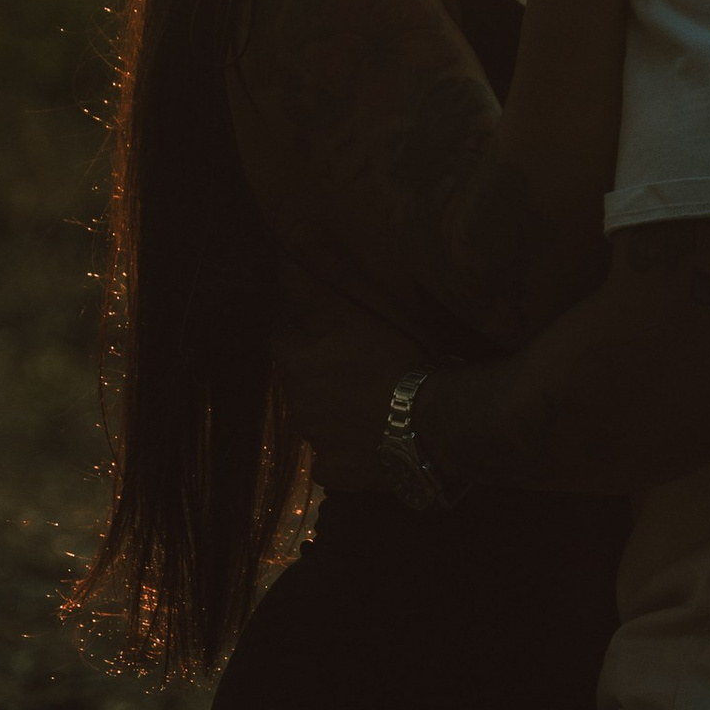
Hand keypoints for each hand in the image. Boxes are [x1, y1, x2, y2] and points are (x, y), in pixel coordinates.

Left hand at [274, 287, 428, 494]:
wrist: (430, 425)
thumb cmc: (394, 361)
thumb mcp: (354, 313)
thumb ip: (315, 281)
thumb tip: (288, 236)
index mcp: (297, 362)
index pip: (279, 334)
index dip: (295, 324)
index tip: (316, 320)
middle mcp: (297, 402)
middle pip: (295, 380)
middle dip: (312, 369)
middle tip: (348, 362)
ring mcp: (314, 442)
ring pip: (314, 419)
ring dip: (330, 409)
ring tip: (365, 402)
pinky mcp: (334, 473)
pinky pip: (331, 459)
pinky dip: (344, 450)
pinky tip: (369, 442)